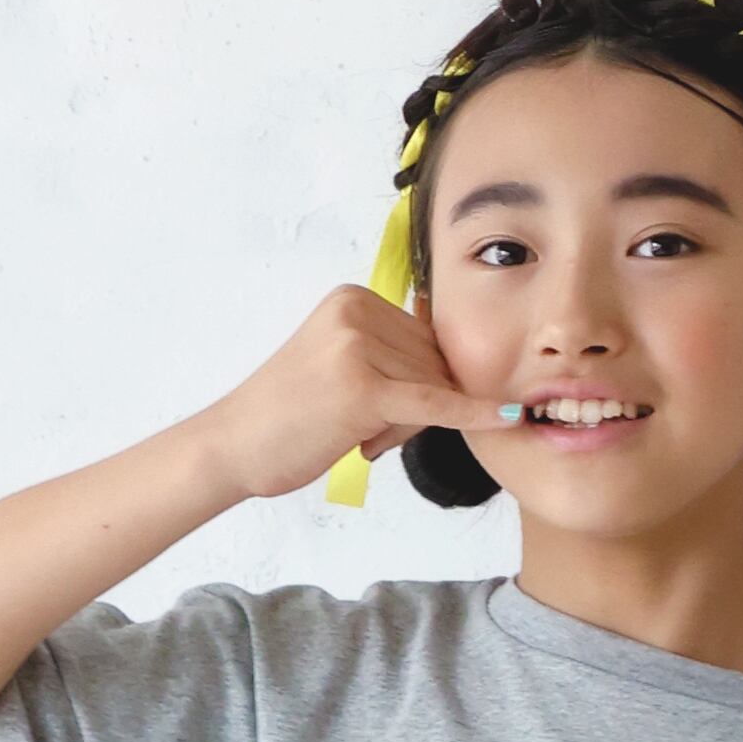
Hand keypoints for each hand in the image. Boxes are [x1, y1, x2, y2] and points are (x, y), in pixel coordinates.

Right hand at [200, 289, 518, 502]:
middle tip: (362, 431)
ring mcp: (358, 345)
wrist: (235, 444)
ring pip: (433, 387)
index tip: (378, 410)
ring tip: (356, 436)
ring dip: (406, 427)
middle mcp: (355, 310)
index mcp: (353, 297)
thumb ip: (395, 356)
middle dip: (415, 407)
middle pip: (434, 361)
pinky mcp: (363, 387)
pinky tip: (507, 419)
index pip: (426, 339)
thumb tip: (469, 371)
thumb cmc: (290, 415)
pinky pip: (434, 403)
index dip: (418, 383)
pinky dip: (472, 415)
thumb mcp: (343, 364)